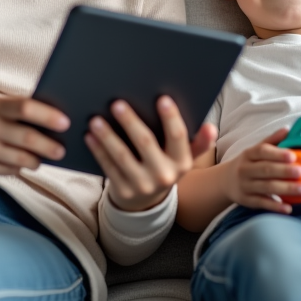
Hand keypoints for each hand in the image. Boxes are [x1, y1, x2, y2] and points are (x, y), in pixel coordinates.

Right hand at [0, 96, 67, 177]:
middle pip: (27, 137)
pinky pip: (10, 170)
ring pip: (21, 158)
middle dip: (49, 146)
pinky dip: (20, 167)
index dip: (48, 115)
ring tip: (43, 159)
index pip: (25, 107)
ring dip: (37, 161)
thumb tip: (54, 120)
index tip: (65, 123)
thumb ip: (17, 110)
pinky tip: (23, 164)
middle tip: (62, 150)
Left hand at [85, 96, 212, 211]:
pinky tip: (90, 136)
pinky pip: (108, 167)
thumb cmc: (166, 167)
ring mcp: (142, 185)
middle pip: (145, 143)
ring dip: (108, 136)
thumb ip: (197, 141)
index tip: (161, 98)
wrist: (148, 202)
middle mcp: (164, 175)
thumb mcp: (184, 158)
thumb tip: (210, 127)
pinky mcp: (123, 191)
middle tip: (117, 103)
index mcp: (182, 163)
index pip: (178, 137)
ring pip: (122, 156)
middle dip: (130, 122)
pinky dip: (98, 150)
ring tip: (96, 119)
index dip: (171, 117)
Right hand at [224, 128, 300, 213]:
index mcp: (248, 154)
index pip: (262, 151)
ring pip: (266, 187)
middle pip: (265, 170)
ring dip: (286, 189)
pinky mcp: (246, 200)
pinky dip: (275, 206)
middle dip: (284, 171)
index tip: (293, 156)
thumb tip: (288, 129)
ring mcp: (245, 185)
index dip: (277, 153)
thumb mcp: (255, 150)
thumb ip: (272, 140)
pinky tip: (289, 208)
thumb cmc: (248, 163)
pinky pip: (262, 203)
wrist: (225, 181)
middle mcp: (245, 169)